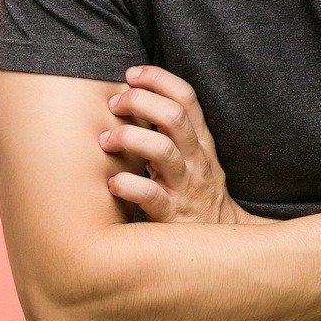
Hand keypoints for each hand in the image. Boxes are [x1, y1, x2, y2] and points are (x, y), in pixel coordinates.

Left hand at [99, 65, 266, 224]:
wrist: (215, 247)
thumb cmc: (192, 195)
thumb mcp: (192, 159)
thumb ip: (171, 132)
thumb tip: (132, 98)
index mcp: (199, 142)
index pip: (186, 98)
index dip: (159, 79)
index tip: (131, 73)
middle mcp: (194, 160)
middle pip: (174, 117)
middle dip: (140, 101)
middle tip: (114, 104)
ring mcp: (184, 187)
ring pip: (162, 151)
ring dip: (130, 138)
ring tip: (105, 141)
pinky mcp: (171, 215)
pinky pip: (151, 195)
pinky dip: (128, 185)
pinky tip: (112, 183)